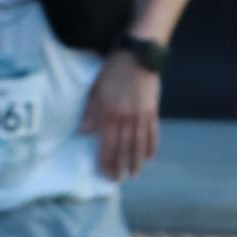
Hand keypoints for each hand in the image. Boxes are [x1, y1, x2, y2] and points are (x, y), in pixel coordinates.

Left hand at [79, 46, 159, 181]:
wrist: (139, 56)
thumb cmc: (114, 70)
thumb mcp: (97, 88)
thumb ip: (91, 112)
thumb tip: (84, 131)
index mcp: (109, 113)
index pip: (107, 143)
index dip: (106, 160)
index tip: (105, 173)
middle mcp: (126, 118)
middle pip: (123, 148)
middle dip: (121, 166)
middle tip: (119, 180)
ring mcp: (141, 116)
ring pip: (138, 145)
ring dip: (136, 162)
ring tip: (134, 174)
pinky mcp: (152, 112)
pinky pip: (153, 134)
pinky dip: (151, 147)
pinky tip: (149, 158)